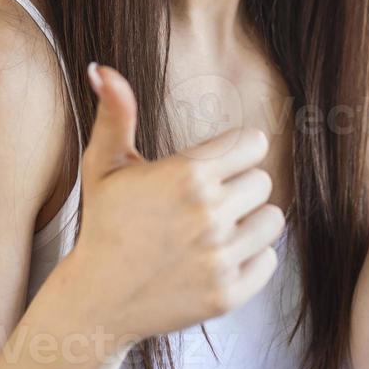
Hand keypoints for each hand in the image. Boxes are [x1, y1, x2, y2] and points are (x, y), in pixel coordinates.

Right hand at [64, 63, 283, 345]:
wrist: (97, 300)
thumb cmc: (104, 224)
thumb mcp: (104, 165)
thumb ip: (115, 113)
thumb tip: (102, 69)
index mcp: (187, 175)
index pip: (253, 144)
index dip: (234, 152)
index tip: (215, 165)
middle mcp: (209, 214)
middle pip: (263, 181)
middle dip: (239, 187)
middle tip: (206, 202)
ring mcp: (220, 257)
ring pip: (272, 220)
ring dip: (249, 222)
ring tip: (215, 230)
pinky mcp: (228, 294)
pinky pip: (269, 260)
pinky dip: (250, 260)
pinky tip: (217, 258)